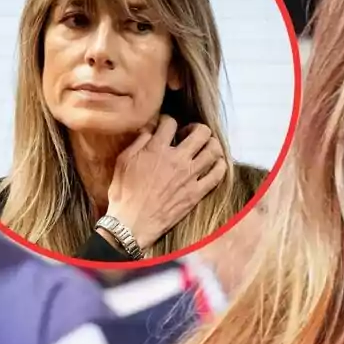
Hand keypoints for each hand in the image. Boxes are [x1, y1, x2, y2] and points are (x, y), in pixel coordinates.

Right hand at [104, 116, 226, 248]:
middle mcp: (177, 159)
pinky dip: (220, 166)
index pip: (171, 123)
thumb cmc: (124, 193)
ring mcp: (189, 176)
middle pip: (201, 132)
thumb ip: (138, 142)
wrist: (132, 223)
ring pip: (213, 150)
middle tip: (190, 135)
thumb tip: (150, 130)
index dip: (169, 121)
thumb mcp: (123, 162)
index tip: (167, 126)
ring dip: (211, 145)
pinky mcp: (197, 192)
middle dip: (197, 129)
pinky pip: (218, 174)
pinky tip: (214, 164)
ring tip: (204, 148)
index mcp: (156, 149)